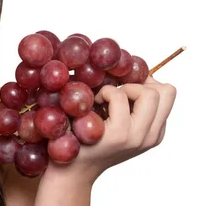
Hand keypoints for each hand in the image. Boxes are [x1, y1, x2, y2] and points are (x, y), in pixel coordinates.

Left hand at [43, 75, 176, 182]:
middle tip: (116, 95)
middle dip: (139, 83)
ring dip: (122, 88)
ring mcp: (136, 136)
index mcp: (154, 132)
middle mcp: (151, 136)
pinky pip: (119, 96)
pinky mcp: (118, 134)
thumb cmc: (90, 138)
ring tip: (104, 100)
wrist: (71, 168)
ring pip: (148, 92)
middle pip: (165, 91)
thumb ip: (133, 105)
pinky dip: (106, 92)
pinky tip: (93, 105)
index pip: (168, 94)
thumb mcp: (119, 122)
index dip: (147, 82)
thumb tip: (138, 73)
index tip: (126, 87)